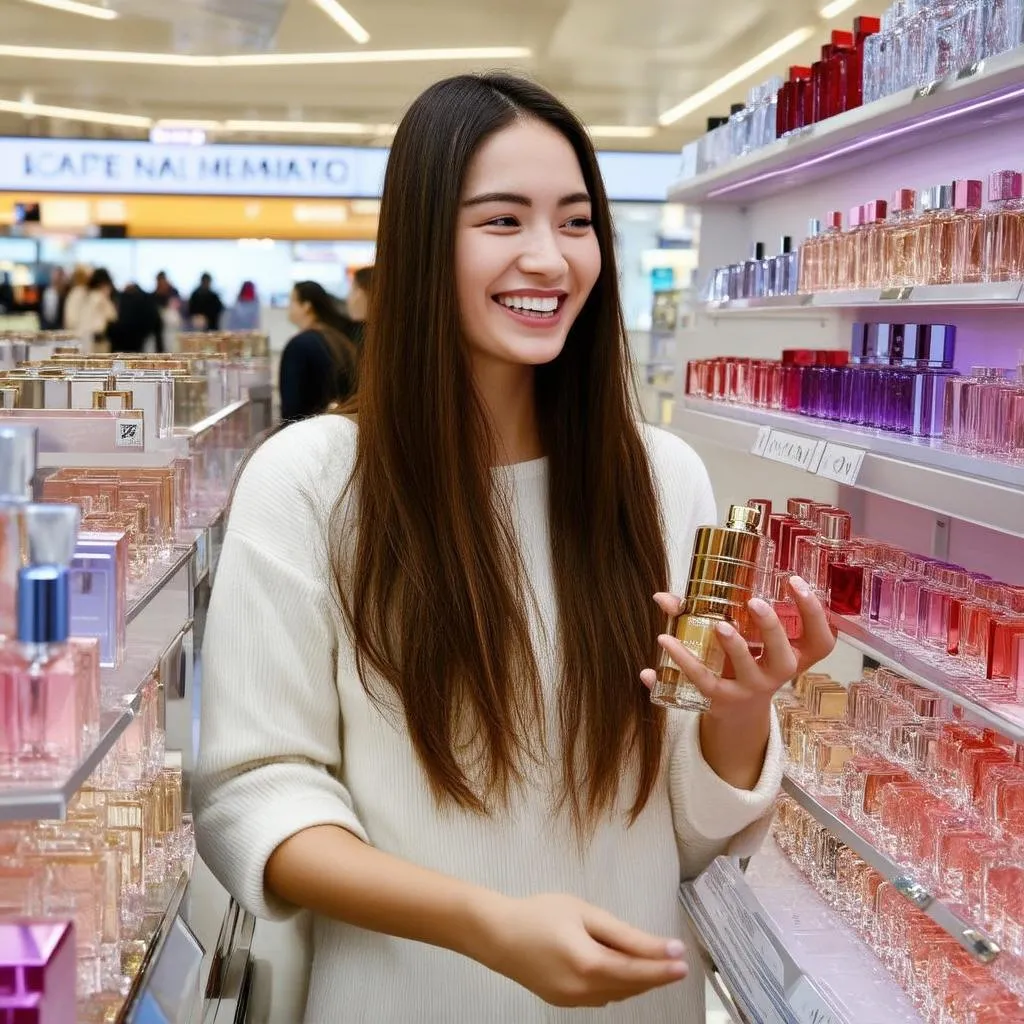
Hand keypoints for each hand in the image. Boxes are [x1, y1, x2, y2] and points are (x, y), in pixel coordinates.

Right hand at [477, 893, 687, 1006]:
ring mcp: (573, 1001)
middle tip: (675, 960)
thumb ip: (623, 934)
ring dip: (637, 980)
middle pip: (631, 986)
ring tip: (651, 961)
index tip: (684, 961)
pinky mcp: (564, 1002)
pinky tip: (619, 967)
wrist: (497, 935)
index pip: (637, 971)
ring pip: (618, 995)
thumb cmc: (539, 914)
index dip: (663, 967)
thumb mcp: (584, 913)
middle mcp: (583, 990)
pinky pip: (601, 997)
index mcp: (589, 965)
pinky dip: (617, 984)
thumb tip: (660, 947)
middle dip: (655, 974)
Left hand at [640, 575, 835, 718]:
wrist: (738, 712)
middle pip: (784, 655)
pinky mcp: (722, 699)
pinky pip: (702, 681)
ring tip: (718, 626)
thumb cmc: (744, 660)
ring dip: (734, 646)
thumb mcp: (744, 637)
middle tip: (755, 602)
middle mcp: (777, 673)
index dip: (814, 613)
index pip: (820, 641)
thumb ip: (710, 609)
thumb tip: (662, 596)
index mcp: (794, 655)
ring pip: (746, 669)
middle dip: (771, 628)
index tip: (795, 582)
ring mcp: (750, 688)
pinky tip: (657, 657)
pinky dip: (680, 666)